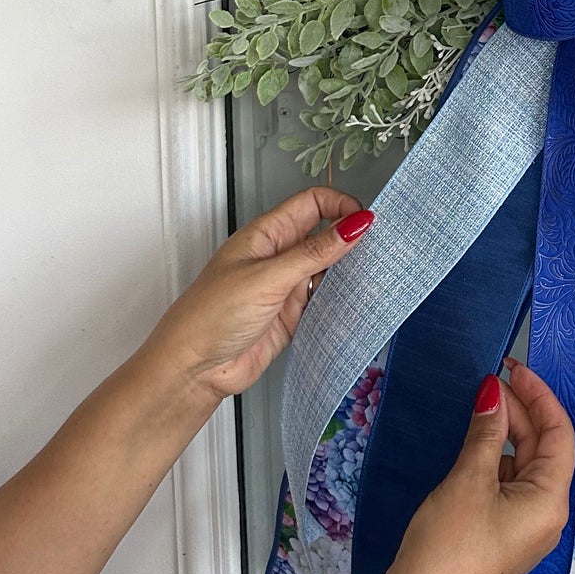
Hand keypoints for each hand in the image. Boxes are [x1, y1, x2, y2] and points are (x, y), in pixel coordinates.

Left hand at [144, 187, 374, 405]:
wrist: (194, 370)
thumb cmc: (211, 316)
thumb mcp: (267, 278)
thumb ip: (314, 252)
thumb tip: (355, 224)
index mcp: (266, 234)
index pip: (312, 204)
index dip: (340, 205)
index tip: (366, 221)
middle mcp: (278, 256)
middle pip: (324, 233)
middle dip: (351, 237)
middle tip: (380, 248)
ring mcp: (286, 286)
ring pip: (328, 267)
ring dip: (348, 270)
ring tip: (373, 275)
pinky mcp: (293, 315)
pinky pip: (325, 299)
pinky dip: (342, 299)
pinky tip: (356, 301)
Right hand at [375, 360, 574, 573]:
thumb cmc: (447, 545)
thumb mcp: (468, 479)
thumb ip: (486, 432)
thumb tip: (494, 393)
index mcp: (551, 501)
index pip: (559, 434)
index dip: (538, 395)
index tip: (512, 367)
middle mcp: (547, 516)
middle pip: (543, 450)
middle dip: (519, 413)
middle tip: (488, 383)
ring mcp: (526, 531)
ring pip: (524, 468)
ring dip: (505, 436)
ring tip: (477, 409)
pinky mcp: (503, 539)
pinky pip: (508, 488)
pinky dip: (494, 462)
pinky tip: (472, 447)